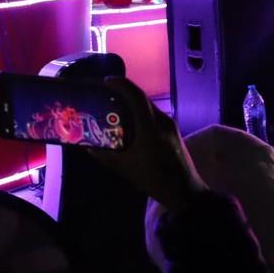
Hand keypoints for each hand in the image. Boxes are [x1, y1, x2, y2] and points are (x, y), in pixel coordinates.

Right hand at [90, 77, 206, 212]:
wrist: (185, 191)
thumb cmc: (155, 179)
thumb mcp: (126, 168)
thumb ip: (106, 156)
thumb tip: (88, 147)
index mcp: (151, 126)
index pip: (136, 96)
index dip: (121, 84)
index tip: (106, 81)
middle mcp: (162, 120)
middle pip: (142, 99)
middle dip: (124, 93)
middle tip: (106, 94)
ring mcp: (170, 125)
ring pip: (149, 107)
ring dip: (133, 104)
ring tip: (115, 108)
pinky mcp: (173, 131)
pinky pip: (154, 116)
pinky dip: (141, 114)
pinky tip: (131, 124)